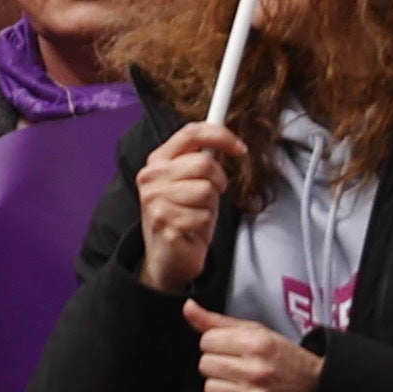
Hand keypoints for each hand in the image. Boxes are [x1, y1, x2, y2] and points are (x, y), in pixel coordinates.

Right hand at [132, 123, 243, 294]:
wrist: (168, 258)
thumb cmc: (184, 217)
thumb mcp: (192, 183)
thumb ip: (202, 160)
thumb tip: (226, 141)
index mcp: (158, 161)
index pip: (191, 133)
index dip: (220, 135)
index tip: (240, 148)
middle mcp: (151, 177)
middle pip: (204, 163)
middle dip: (218, 182)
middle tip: (211, 196)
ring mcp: (154, 200)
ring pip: (206, 190)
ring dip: (210, 206)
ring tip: (197, 214)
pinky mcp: (164, 222)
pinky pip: (203, 215)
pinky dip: (204, 224)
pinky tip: (192, 229)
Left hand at [185, 302, 323, 391]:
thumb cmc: (283, 359)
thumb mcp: (256, 332)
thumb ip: (218, 321)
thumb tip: (188, 308)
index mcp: (258, 344)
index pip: (206, 341)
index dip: (216, 344)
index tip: (230, 349)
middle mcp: (258, 371)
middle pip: (205, 365)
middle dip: (217, 365)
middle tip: (237, 367)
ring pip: (210, 390)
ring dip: (222, 387)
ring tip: (242, 384)